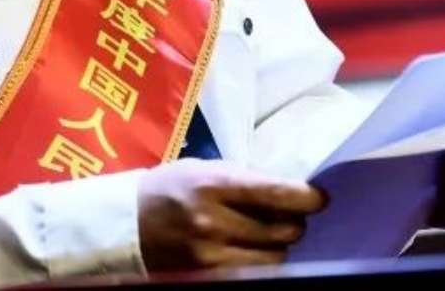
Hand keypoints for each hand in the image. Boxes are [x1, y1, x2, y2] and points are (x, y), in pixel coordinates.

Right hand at [137, 160, 326, 270]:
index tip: (320, 198)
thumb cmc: (169, 188)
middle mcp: (214, 220)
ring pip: (273, 258)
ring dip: (278, 247)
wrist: (124, 223)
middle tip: (291, 217)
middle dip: (294, 223)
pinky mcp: (206, 275)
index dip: (308, 198)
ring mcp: (210, 254)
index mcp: (214, 184)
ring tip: (269, 236)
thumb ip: (243, 181)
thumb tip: (288, 192)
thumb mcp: (203, 170)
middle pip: (283, 230)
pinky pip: (253, 274)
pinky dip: (260, 263)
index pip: (277, 193)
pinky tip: (254, 252)